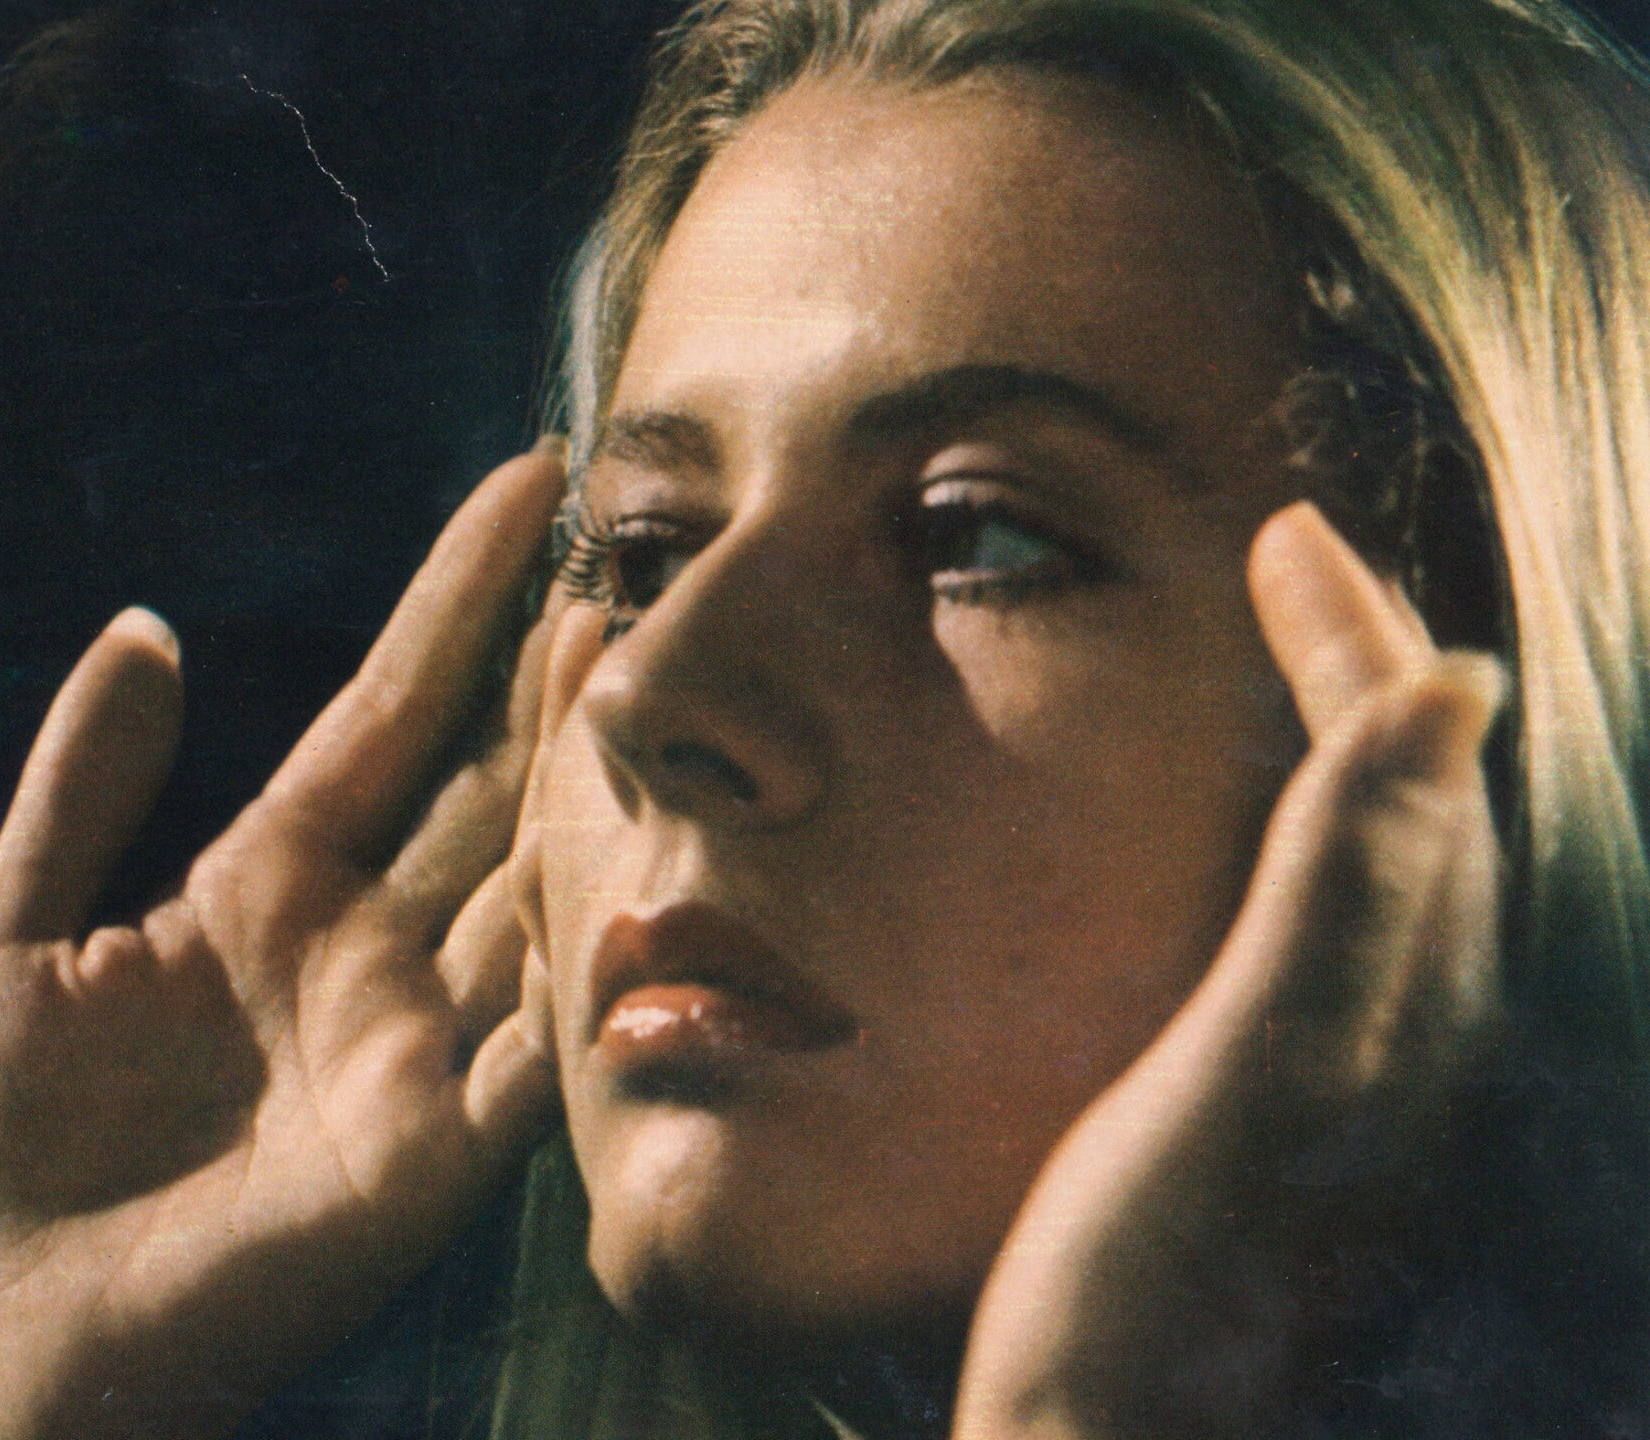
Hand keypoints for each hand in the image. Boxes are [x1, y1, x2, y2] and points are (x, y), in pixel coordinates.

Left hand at [0, 447, 567, 1439]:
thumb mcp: (7, 932)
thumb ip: (82, 784)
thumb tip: (143, 626)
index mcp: (264, 886)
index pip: (388, 712)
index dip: (457, 599)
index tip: (524, 482)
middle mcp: (360, 953)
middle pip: (486, 787)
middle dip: (558, 681)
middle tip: (637, 564)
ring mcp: (405, 1050)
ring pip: (534, 894)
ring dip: (594, 794)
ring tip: (657, 676)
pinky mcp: (425, 1156)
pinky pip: (531, 1052)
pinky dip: (587, 975)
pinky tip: (633, 879)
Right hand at [955, 502, 1505, 1438]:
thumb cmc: (1164, 1292)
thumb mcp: (1258, 1078)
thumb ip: (1348, 892)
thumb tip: (1457, 688)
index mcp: (1403, 1001)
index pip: (1404, 766)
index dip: (1352, 636)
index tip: (1285, 526)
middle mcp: (1397, 1037)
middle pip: (1405, 803)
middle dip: (1356, 669)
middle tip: (1288, 567)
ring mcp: (1337, 1093)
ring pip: (1362, 871)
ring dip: (1323, 752)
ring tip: (1267, 676)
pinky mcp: (1270, 1139)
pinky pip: (1301, 942)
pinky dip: (1272, 853)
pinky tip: (1210, 873)